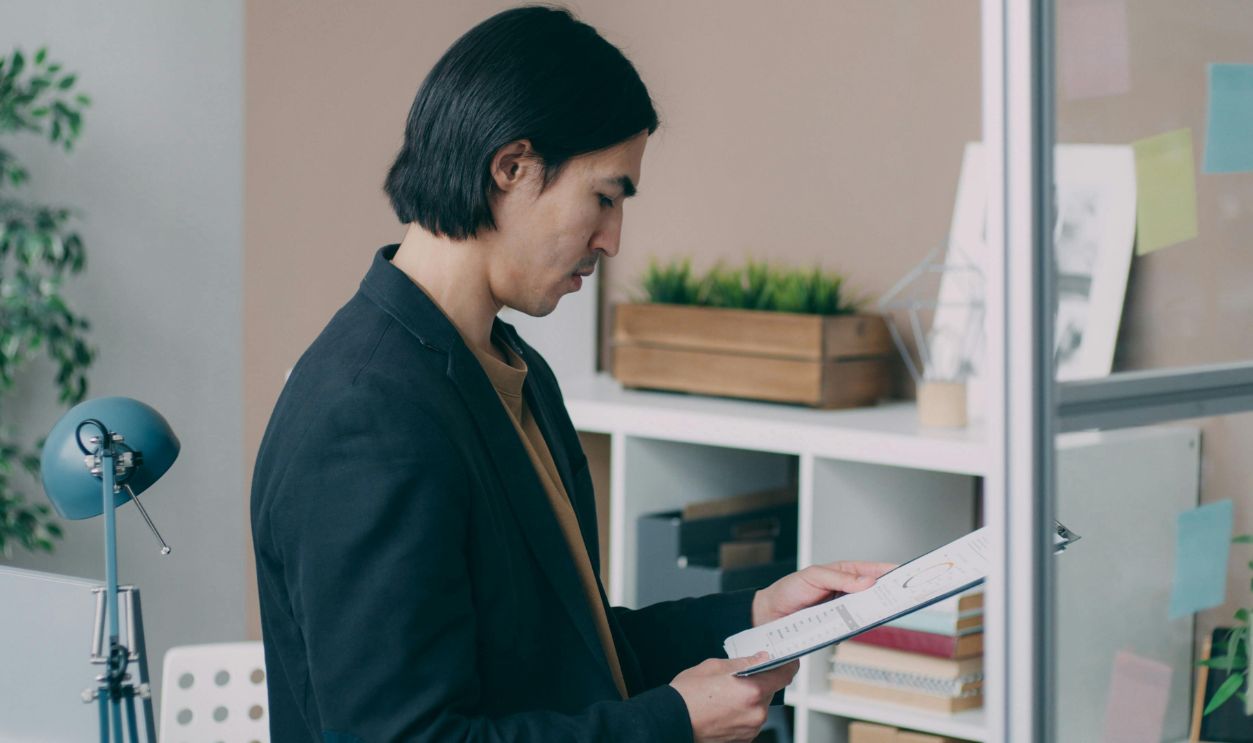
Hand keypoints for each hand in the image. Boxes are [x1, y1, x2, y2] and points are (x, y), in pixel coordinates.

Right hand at [670, 652, 797, 742]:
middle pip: (770, 690)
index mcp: (753, 690)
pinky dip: (742, 712)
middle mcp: (757, 712)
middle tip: (740, 676)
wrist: (671, 720)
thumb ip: (743, 662)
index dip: (787, 664)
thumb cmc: (687, 696)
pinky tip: (724, 707)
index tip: (786, 660)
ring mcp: (751, 728)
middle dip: (760, 681)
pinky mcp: (744, 739)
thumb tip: (760, 657)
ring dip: (750, 698)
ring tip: (726, 695)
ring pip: (760, 706)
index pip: (785, 674)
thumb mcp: (714, 667)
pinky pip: (750, 720)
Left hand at [751, 560, 895, 625]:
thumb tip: (868, 581)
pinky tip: (863, 623)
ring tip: (888, 609)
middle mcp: (847, 591)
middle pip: (875, 592)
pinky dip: (860, 625)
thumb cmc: (789, 589)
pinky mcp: (839, 627)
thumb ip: (840, 578)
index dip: (890, 571)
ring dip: (876, 610)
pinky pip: (855, 627)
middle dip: (889, 593)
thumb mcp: (813, 576)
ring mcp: (844, 610)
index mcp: (844, 573)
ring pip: (867, 610)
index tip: (906, 573)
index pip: (873, 570)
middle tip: (904, 595)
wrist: (770, 615)